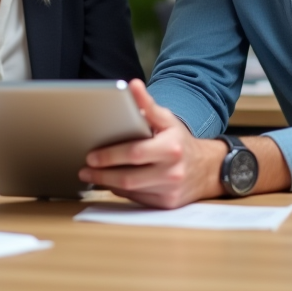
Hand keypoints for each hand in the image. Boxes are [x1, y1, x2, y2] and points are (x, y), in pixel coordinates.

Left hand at [79, 79, 225, 208]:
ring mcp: (169, 191)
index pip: (134, 153)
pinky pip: (137, 199)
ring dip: (107, 183)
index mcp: (171, 148)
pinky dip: (121, 191)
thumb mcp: (167, 120)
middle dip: (102, 174)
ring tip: (92, 175)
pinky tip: (111, 182)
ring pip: (130, 190)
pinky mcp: (166, 205)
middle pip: (129, 177)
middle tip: (84, 169)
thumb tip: (132, 86)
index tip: (91, 155)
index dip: (110, 156)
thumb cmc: (180, 141)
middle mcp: (172, 172)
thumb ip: (147, 104)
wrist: (207, 169)